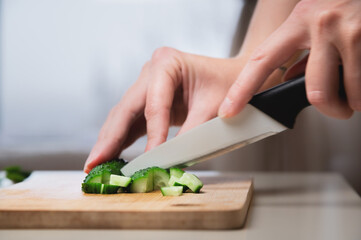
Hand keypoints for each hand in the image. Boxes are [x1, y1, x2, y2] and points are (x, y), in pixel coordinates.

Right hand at [84, 47, 242, 172]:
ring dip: (109, 141)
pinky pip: (130, 122)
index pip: (155, 105)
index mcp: (167, 63)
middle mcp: (151, 71)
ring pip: (122, 116)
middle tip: (94, 163)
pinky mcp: (147, 100)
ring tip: (95, 164)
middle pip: (126, 108)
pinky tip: (110, 156)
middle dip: (110, 138)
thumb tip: (169, 160)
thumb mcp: (213, 108)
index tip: (148, 161)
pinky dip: (120, 140)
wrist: (231, 78)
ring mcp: (146, 85)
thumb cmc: (226, 85)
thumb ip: (191, 133)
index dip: (152, 135)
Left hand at [219, 0, 360, 119]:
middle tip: (336, 108)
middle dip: (329, 109)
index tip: (229, 110)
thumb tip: (289, 77)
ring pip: (348, 93)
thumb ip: (299, 48)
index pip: (261, 61)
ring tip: (356, 89)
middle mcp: (322, 24)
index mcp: (298, 21)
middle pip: (314, 92)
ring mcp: (350, 31)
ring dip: (353, 101)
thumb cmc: (346, 0)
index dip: (242, 89)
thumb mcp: (314, 18)